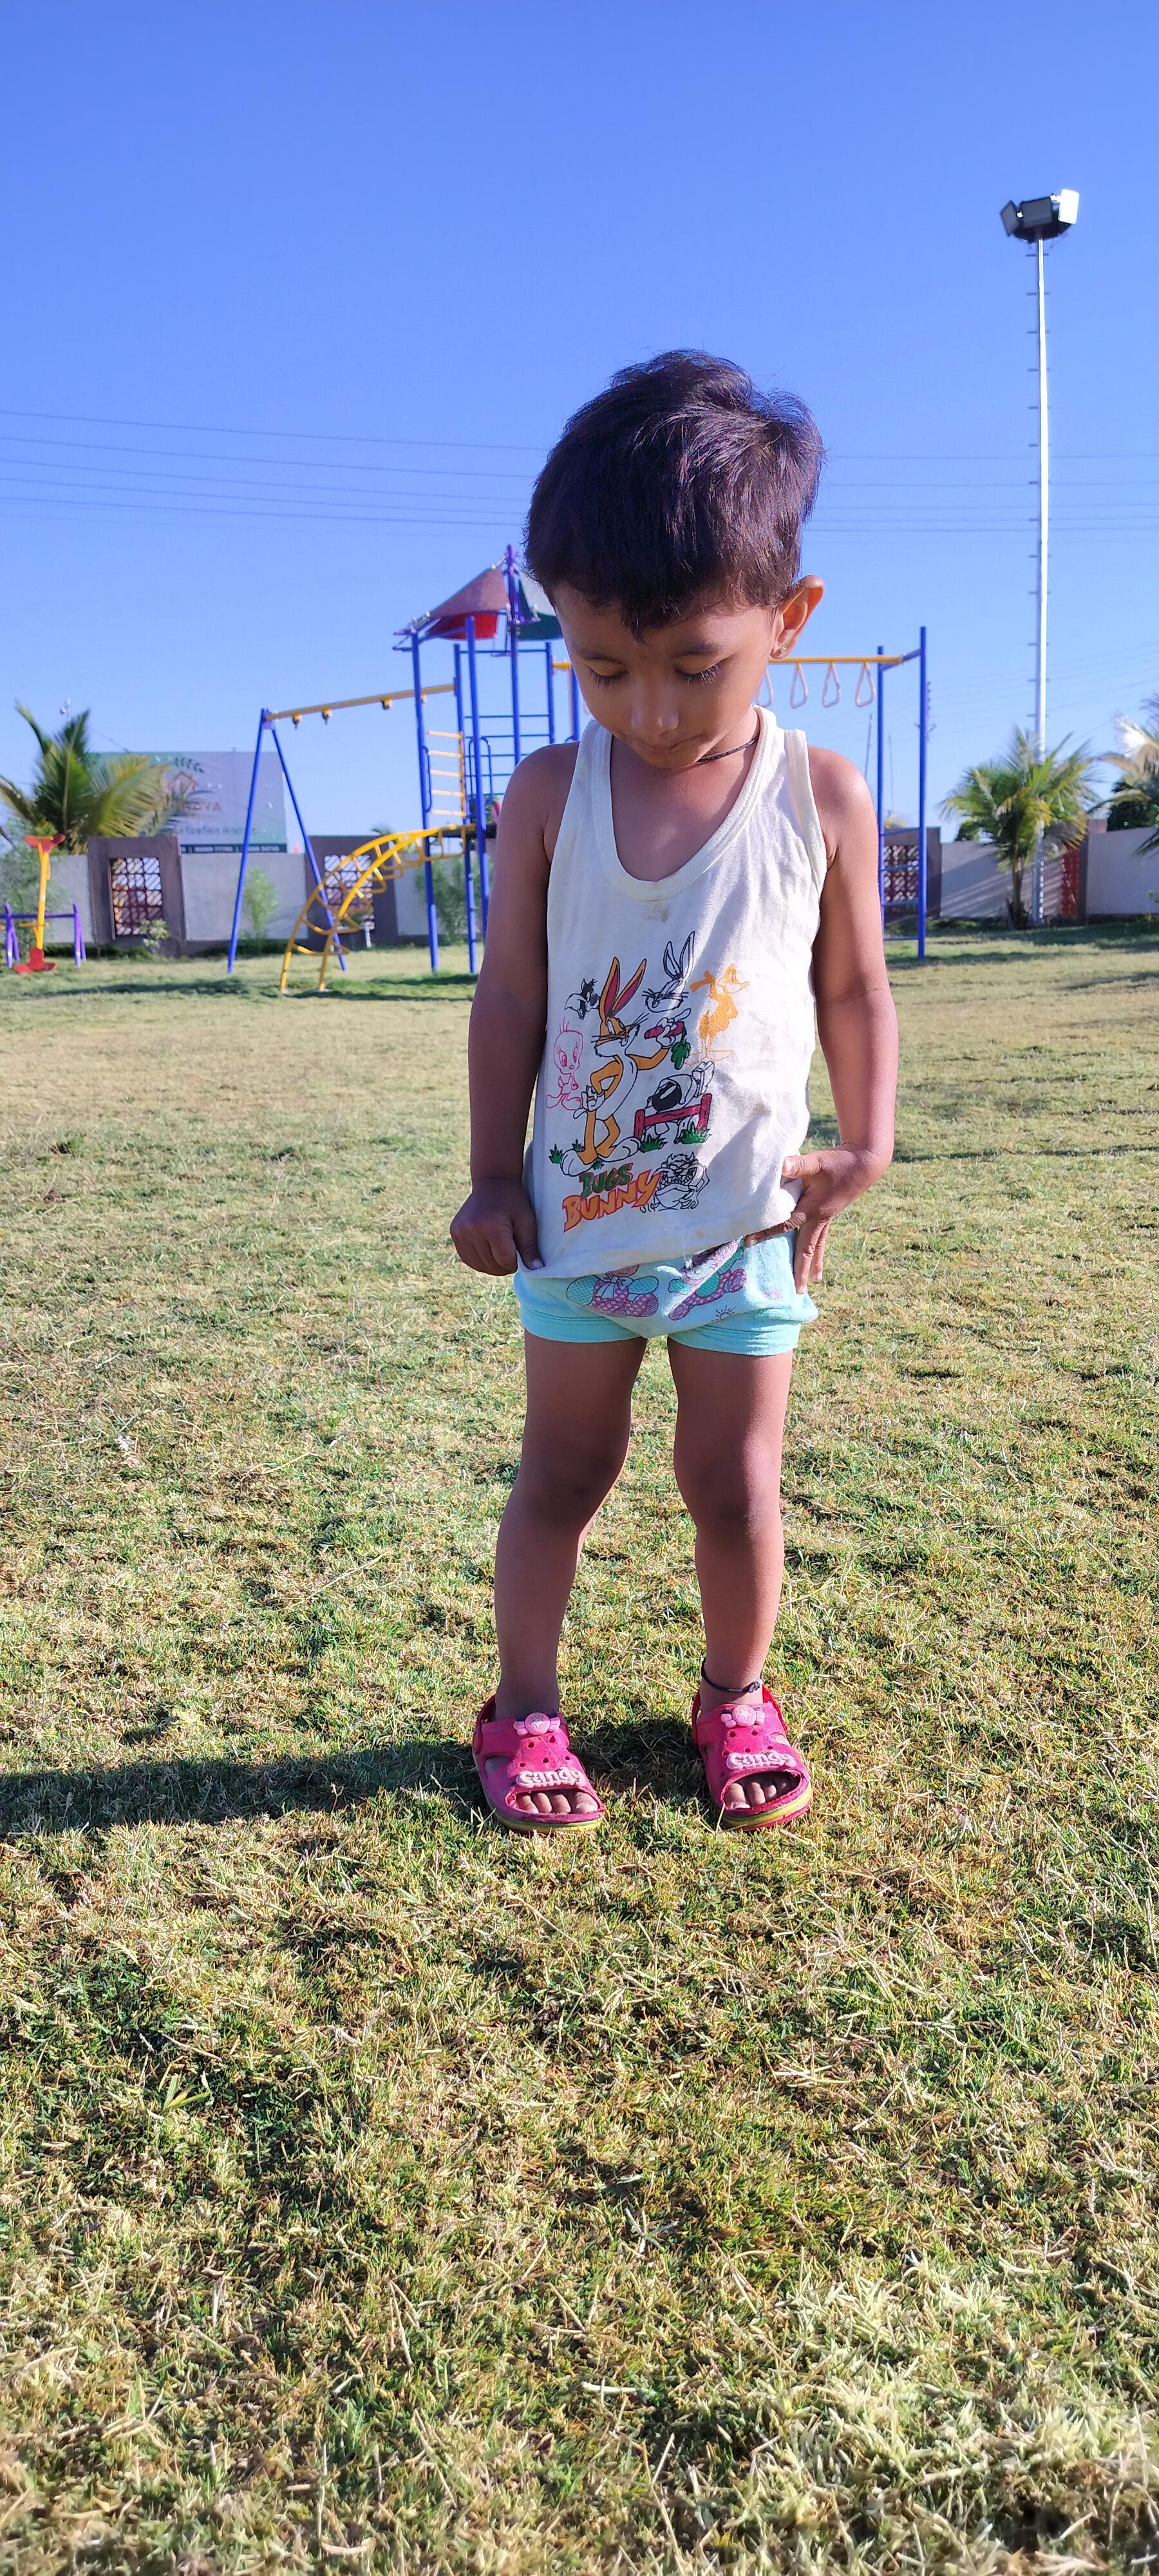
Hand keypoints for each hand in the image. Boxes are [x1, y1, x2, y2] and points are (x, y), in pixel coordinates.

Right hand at [450, 1176, 541, 1275]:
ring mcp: (460, 1232)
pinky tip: (488, 1252)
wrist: (492, 1181)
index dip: (516, 1262)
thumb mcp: (526, 1221)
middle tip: (511, 1254)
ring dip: (492, 1266)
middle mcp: (472, 1230)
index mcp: (492, 1227)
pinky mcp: (454, 1232)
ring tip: (500, 1253)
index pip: (505, 1261)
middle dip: (504, 1265)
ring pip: (478, 1265)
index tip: (520, 1254)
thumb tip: (537, 1270)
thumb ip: (530, 1247)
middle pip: (491, 1265)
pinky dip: (479, 1261)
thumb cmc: (513, 1201)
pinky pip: (467, 1258)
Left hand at [773, 1147, 887, 1290]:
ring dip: (813, 1263)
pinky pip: (821, 1236)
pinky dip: (817, 1248)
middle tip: (799, 1291)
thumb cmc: (840, 1162)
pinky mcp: (829, 1212)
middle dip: (801, 1269)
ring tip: (814, 1281)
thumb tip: (780, 1164)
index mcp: (813, 1209)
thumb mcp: (817, 1162)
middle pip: (807, 1248)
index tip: (748, 1242)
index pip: (786, 1224)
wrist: (866, 1162)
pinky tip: (817, 1256)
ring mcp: (826, 1217)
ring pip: (817, 1245)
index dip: (766, 1232)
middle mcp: (820, 1218)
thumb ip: (798, 1165)